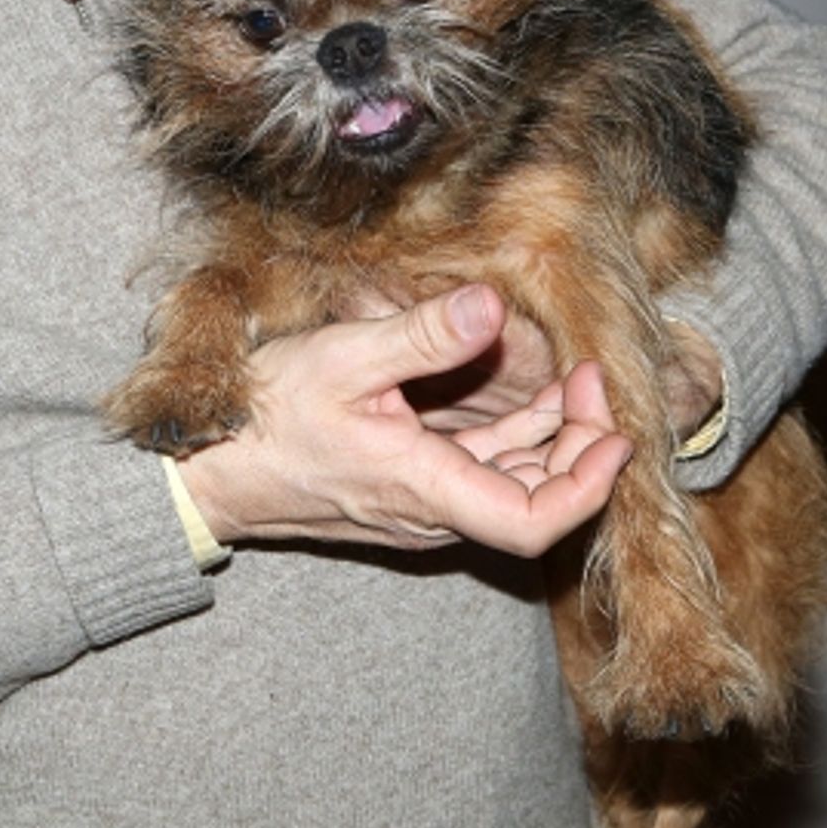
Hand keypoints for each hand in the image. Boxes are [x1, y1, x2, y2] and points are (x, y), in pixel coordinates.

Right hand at [178, 285, 632, 559]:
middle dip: (580, 447)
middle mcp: (431, 512)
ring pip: (508, 486)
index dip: (588, 484)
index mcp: (425, 490)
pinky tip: (529, 399)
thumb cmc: (270, 415)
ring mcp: (420, 506)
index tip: (615, 431)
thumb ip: (424, 335)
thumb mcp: (346, 358)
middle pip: (534, 505)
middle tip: (597, 381)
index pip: (533, 523)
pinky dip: (512, 441)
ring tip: (578, 382)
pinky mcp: (406, 490)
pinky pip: (478, 474)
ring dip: (550, 442)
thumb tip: (493, 304)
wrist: (212, 466)